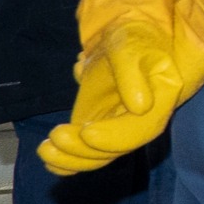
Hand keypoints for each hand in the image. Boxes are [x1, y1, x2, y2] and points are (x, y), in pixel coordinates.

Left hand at [40, 0, 203, 175]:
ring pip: (100, 156)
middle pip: (117, 149)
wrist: (125, 40)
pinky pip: (86, 154)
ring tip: (45, 148)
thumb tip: (140, 107)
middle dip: (84, 149)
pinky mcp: (99, 129)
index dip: (114, 136)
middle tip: (55, 135)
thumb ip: (132, 75)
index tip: (86, 131)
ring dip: (71, 159)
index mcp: (159, 101)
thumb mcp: (130, 48)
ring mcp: (118, 128)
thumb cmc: (131, 39)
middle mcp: (142, 122)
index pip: (141, 129)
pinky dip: (68, 163)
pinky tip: (49, 161)